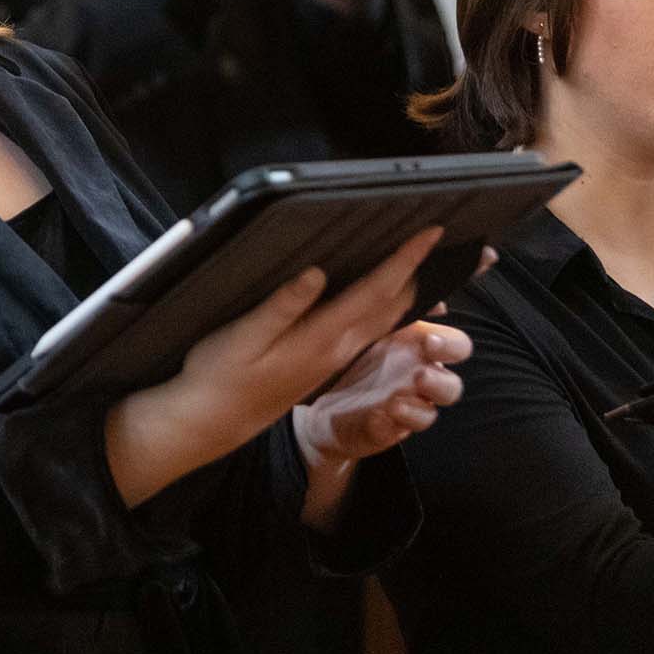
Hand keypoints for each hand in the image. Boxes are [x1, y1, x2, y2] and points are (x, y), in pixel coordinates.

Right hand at [104, 227, 443, 506]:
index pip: (377, 292)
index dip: (405, 260)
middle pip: (393, 305)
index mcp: (323, 338)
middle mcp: (339, 348)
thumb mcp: (242, 338)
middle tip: (440, 234)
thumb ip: (281, 306)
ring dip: (409, 286)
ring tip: (423, 254)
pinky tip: (388, 291)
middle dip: (420, 269)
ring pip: (386, 318)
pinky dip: (389, 303)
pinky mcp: (327, 361)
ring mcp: (336, 358)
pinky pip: (371, 326)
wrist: (214, 422)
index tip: (431, 231)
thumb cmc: (220, 374)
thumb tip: (317, 272)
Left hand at [293, 316, 473, 473]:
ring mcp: (407, 408)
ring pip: (432, 413)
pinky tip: (375, 416)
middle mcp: (420, 380)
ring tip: (394, 401)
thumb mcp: (371, 324)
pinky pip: (398, 432)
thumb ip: (400, 310)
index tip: (429, 341)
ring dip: (417, 407)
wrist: (323, 394)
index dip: (451, 345)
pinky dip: (389, 425)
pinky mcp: (389, 430)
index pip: (457, 348)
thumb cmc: (355, 351)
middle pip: (453, 387)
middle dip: (440, 381)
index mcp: (421, 350)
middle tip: (419, 374)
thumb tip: (437, 302)